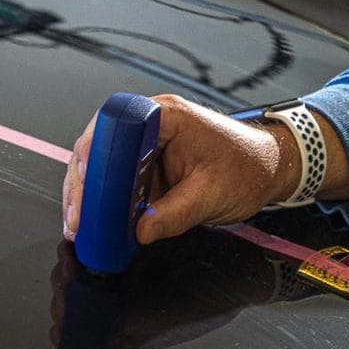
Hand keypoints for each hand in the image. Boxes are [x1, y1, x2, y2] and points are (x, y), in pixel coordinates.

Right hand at [61, 94, 291, 245]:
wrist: (271, 167)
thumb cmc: (249, 167)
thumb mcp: (211, 195)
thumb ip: (174, 214)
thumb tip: (139, 232)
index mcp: (166, 116)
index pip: (114, 128)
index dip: (94, 160)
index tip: (87, 193)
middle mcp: (151, 123)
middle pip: (99, 147)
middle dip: (84, 185)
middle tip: (77, 221)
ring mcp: (147, 144)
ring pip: (103, 165)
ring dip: (91, 197)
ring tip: (82, 228)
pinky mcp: (149, 164)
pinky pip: (119, 180)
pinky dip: (107, 203)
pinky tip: (99, 224)